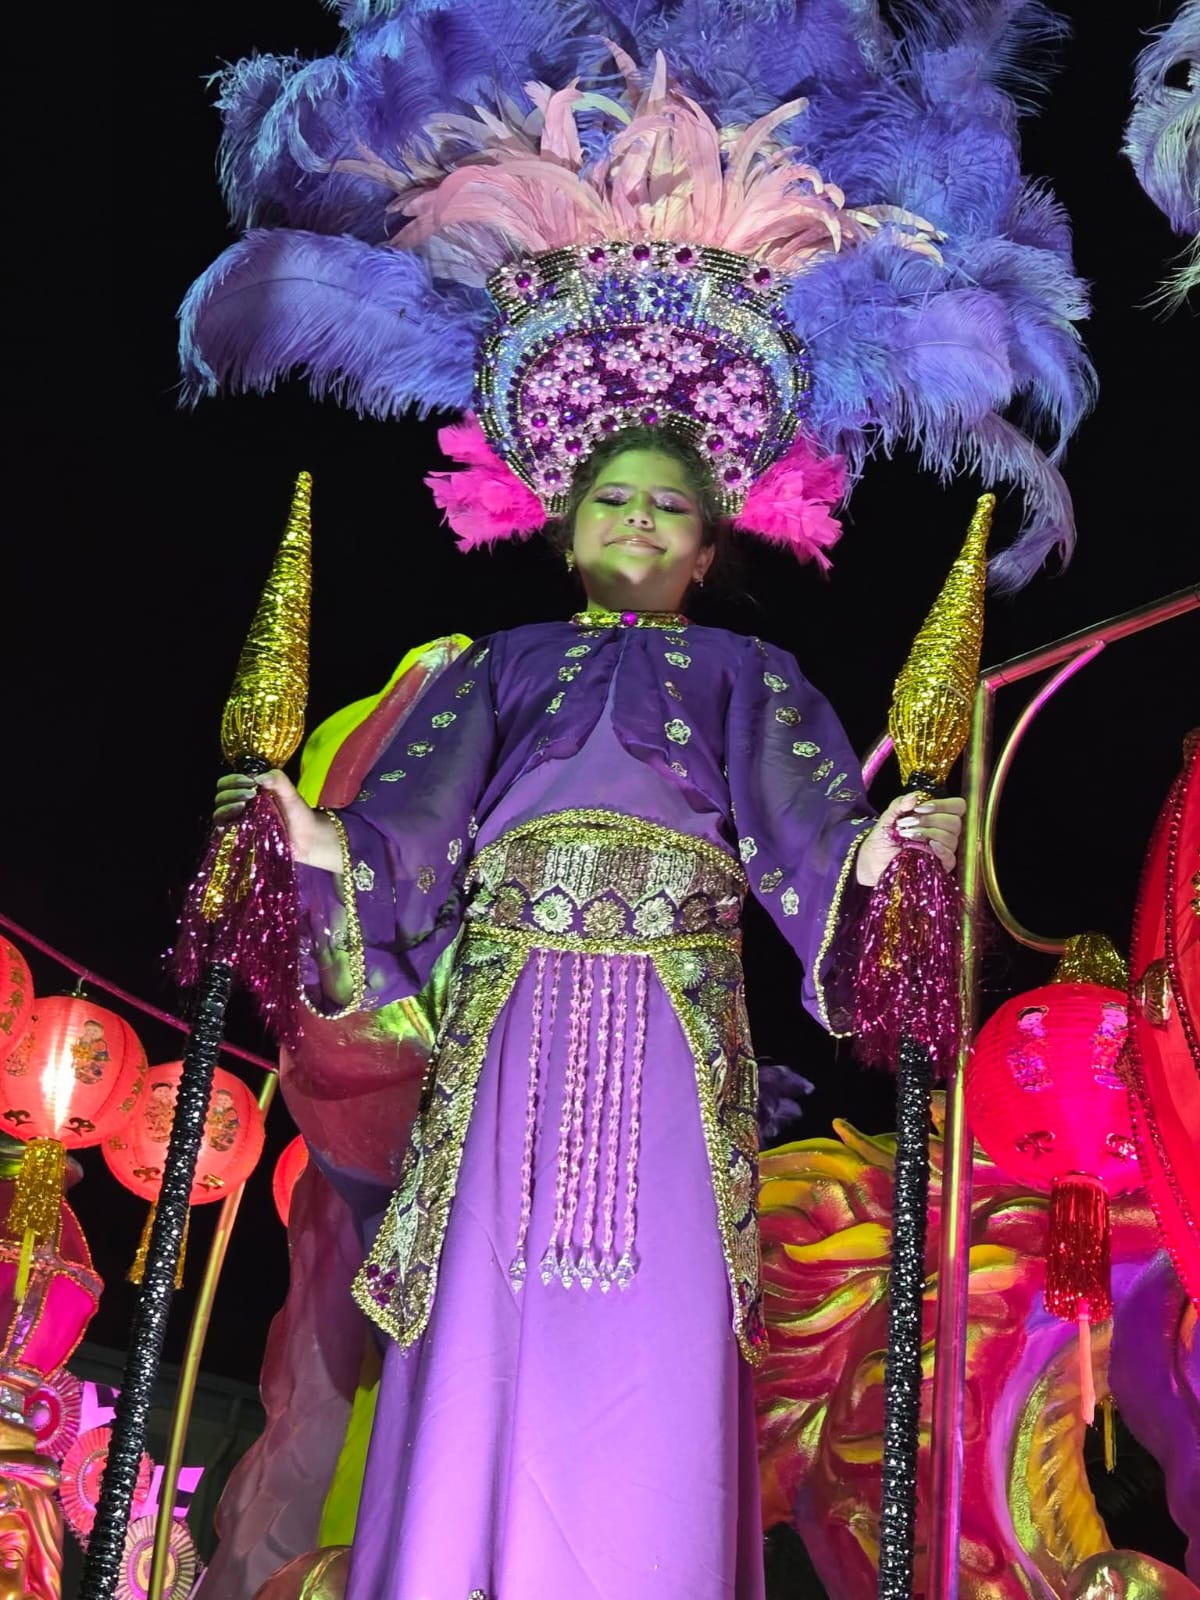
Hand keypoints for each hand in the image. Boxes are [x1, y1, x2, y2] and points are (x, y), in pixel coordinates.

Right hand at [211, 771, 342, 871]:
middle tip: (250, 794)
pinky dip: (224, 827)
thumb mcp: (290, 792)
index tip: (250, 782)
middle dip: (232, 793)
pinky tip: (234, 823)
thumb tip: (258, 777)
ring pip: (218, 815)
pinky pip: (223, 834)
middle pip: (220, 797)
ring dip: (227, 808)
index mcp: (247, 793)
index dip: (233, 781)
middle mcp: (240, 808)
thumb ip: (278, 780)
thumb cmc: (299, 814)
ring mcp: (239, 824)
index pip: (226, 783)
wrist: (309, 838)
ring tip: (243, 806)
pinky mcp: (241, 840)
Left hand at [855, 795, 965, 886]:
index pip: (957, 806)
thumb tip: (914, 796)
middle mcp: (942, 832)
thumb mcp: (886, 819)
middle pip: (955, 822)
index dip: (942, 805)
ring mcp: (942, 850)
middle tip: (908, 824)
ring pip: (952, 838)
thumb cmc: (882, 840)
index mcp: (935, 817)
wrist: (873, 862)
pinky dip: (941, 850)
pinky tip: (929, 846)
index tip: (919, 808)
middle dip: (931, 820)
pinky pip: (951, 857)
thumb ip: (899, 805)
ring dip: (929, 833)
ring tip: (908, 836)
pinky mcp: (939, 866)